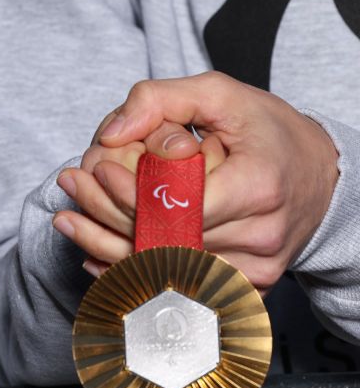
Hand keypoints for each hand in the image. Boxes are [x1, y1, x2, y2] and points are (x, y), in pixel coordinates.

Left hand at [54, 71, 338, 289]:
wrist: (320, 180)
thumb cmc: (268, 134)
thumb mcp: (222, 95)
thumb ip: (162, 99)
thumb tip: (110, 133)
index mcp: (259, 187)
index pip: (180, 204)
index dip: (131, 192)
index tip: (95, 171)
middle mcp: (260, 237)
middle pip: (164, 240)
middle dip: (106, 216)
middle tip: (68, 189)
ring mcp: (253, 271)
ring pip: (163, 270)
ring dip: (106, 247)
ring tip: (66, 220)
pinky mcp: (244, 291)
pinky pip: (176, 288)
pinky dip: (131, 274)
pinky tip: (94, 254)